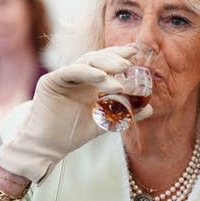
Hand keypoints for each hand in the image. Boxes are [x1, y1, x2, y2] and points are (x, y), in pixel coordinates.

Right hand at [0, 46, 152, 182]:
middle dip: (114, 57)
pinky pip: (70, 71)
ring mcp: (63, 77)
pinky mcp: (51, 81)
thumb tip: (151, 109)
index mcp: (88, 82)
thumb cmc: (73, 133)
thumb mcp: (105, 122)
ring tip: (121, 70)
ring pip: (86, 62)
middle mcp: (76, 76)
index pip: (105, 64)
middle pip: (96, 58)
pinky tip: (103, 77)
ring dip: (104, 65)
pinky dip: (87, 72)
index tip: (136, 53)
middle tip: (130, 61)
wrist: (49, 147)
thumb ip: (126, 114)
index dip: (119, 56)